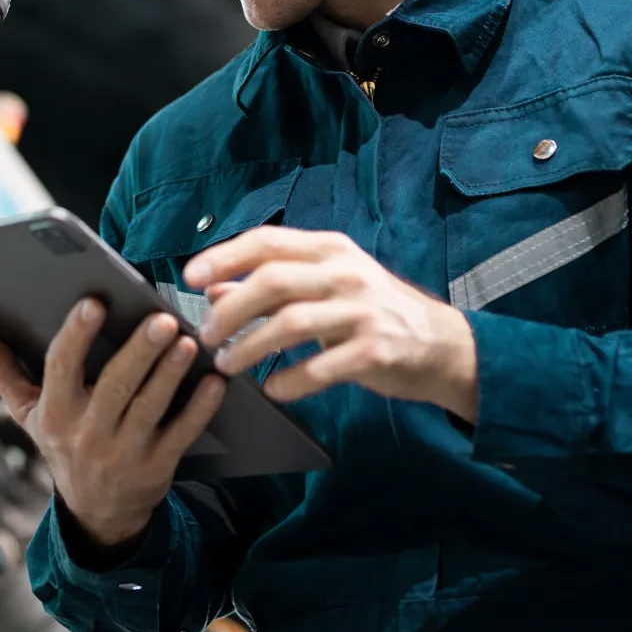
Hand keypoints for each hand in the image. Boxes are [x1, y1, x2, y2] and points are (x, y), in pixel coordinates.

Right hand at [0, 299, 226, 547]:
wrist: (97, 513)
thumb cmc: (62, 443)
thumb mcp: (27, 412)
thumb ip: (2, 371)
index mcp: (54, 412)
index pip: (61, 368)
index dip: (76, 336)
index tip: (92, 301)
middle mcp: (87, 433)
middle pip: (115, 386)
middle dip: (139, 351)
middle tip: (161, 318)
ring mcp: (124, 452)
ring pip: (150, 407)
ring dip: (170, 373)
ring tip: (186, 338)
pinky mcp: (158, 467)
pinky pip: (182, 434)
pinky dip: (200, 407)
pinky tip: (214, 380)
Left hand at [184, 227, 477, 420]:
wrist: (441, 345)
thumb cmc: (370, 311)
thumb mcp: (323, 287)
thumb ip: (270, 285)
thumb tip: (211, 290)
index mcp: (329, 249)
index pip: (267, 242)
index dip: (225, 257)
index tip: (189, 277)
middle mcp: (346, 273)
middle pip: (273, 281)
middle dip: (230, 309)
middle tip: (205, 334)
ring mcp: (363, 310)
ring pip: (291, 323)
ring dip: (250, 346)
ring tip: (227, 364)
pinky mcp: (376, 351)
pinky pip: (322, 366)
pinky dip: (291, 380)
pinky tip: (272, 389)